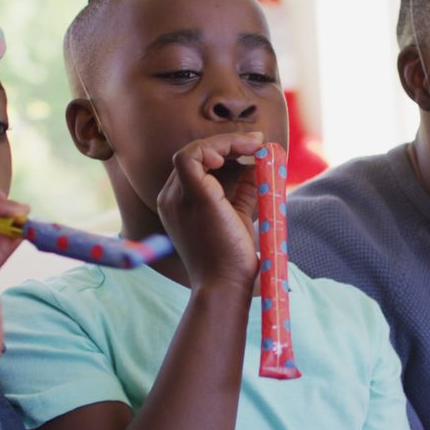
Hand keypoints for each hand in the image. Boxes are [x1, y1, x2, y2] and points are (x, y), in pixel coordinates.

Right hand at [157, 132, 264, 289]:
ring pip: (193, 150)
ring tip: (254, 146)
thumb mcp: (238, 216)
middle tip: (259, 143)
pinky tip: (239, 151)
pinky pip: (193, 155)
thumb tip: (257, 164)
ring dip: (227, 142)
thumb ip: (243, 190)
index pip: (197, 164)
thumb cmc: (233, 258)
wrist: (226, 286)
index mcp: (179, 203)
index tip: (255, 149)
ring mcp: (176, 197)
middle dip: (229, 143)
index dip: (225, 151)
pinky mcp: (192, 197)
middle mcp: (171, 198)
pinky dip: (216, 147)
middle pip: (195, 155)